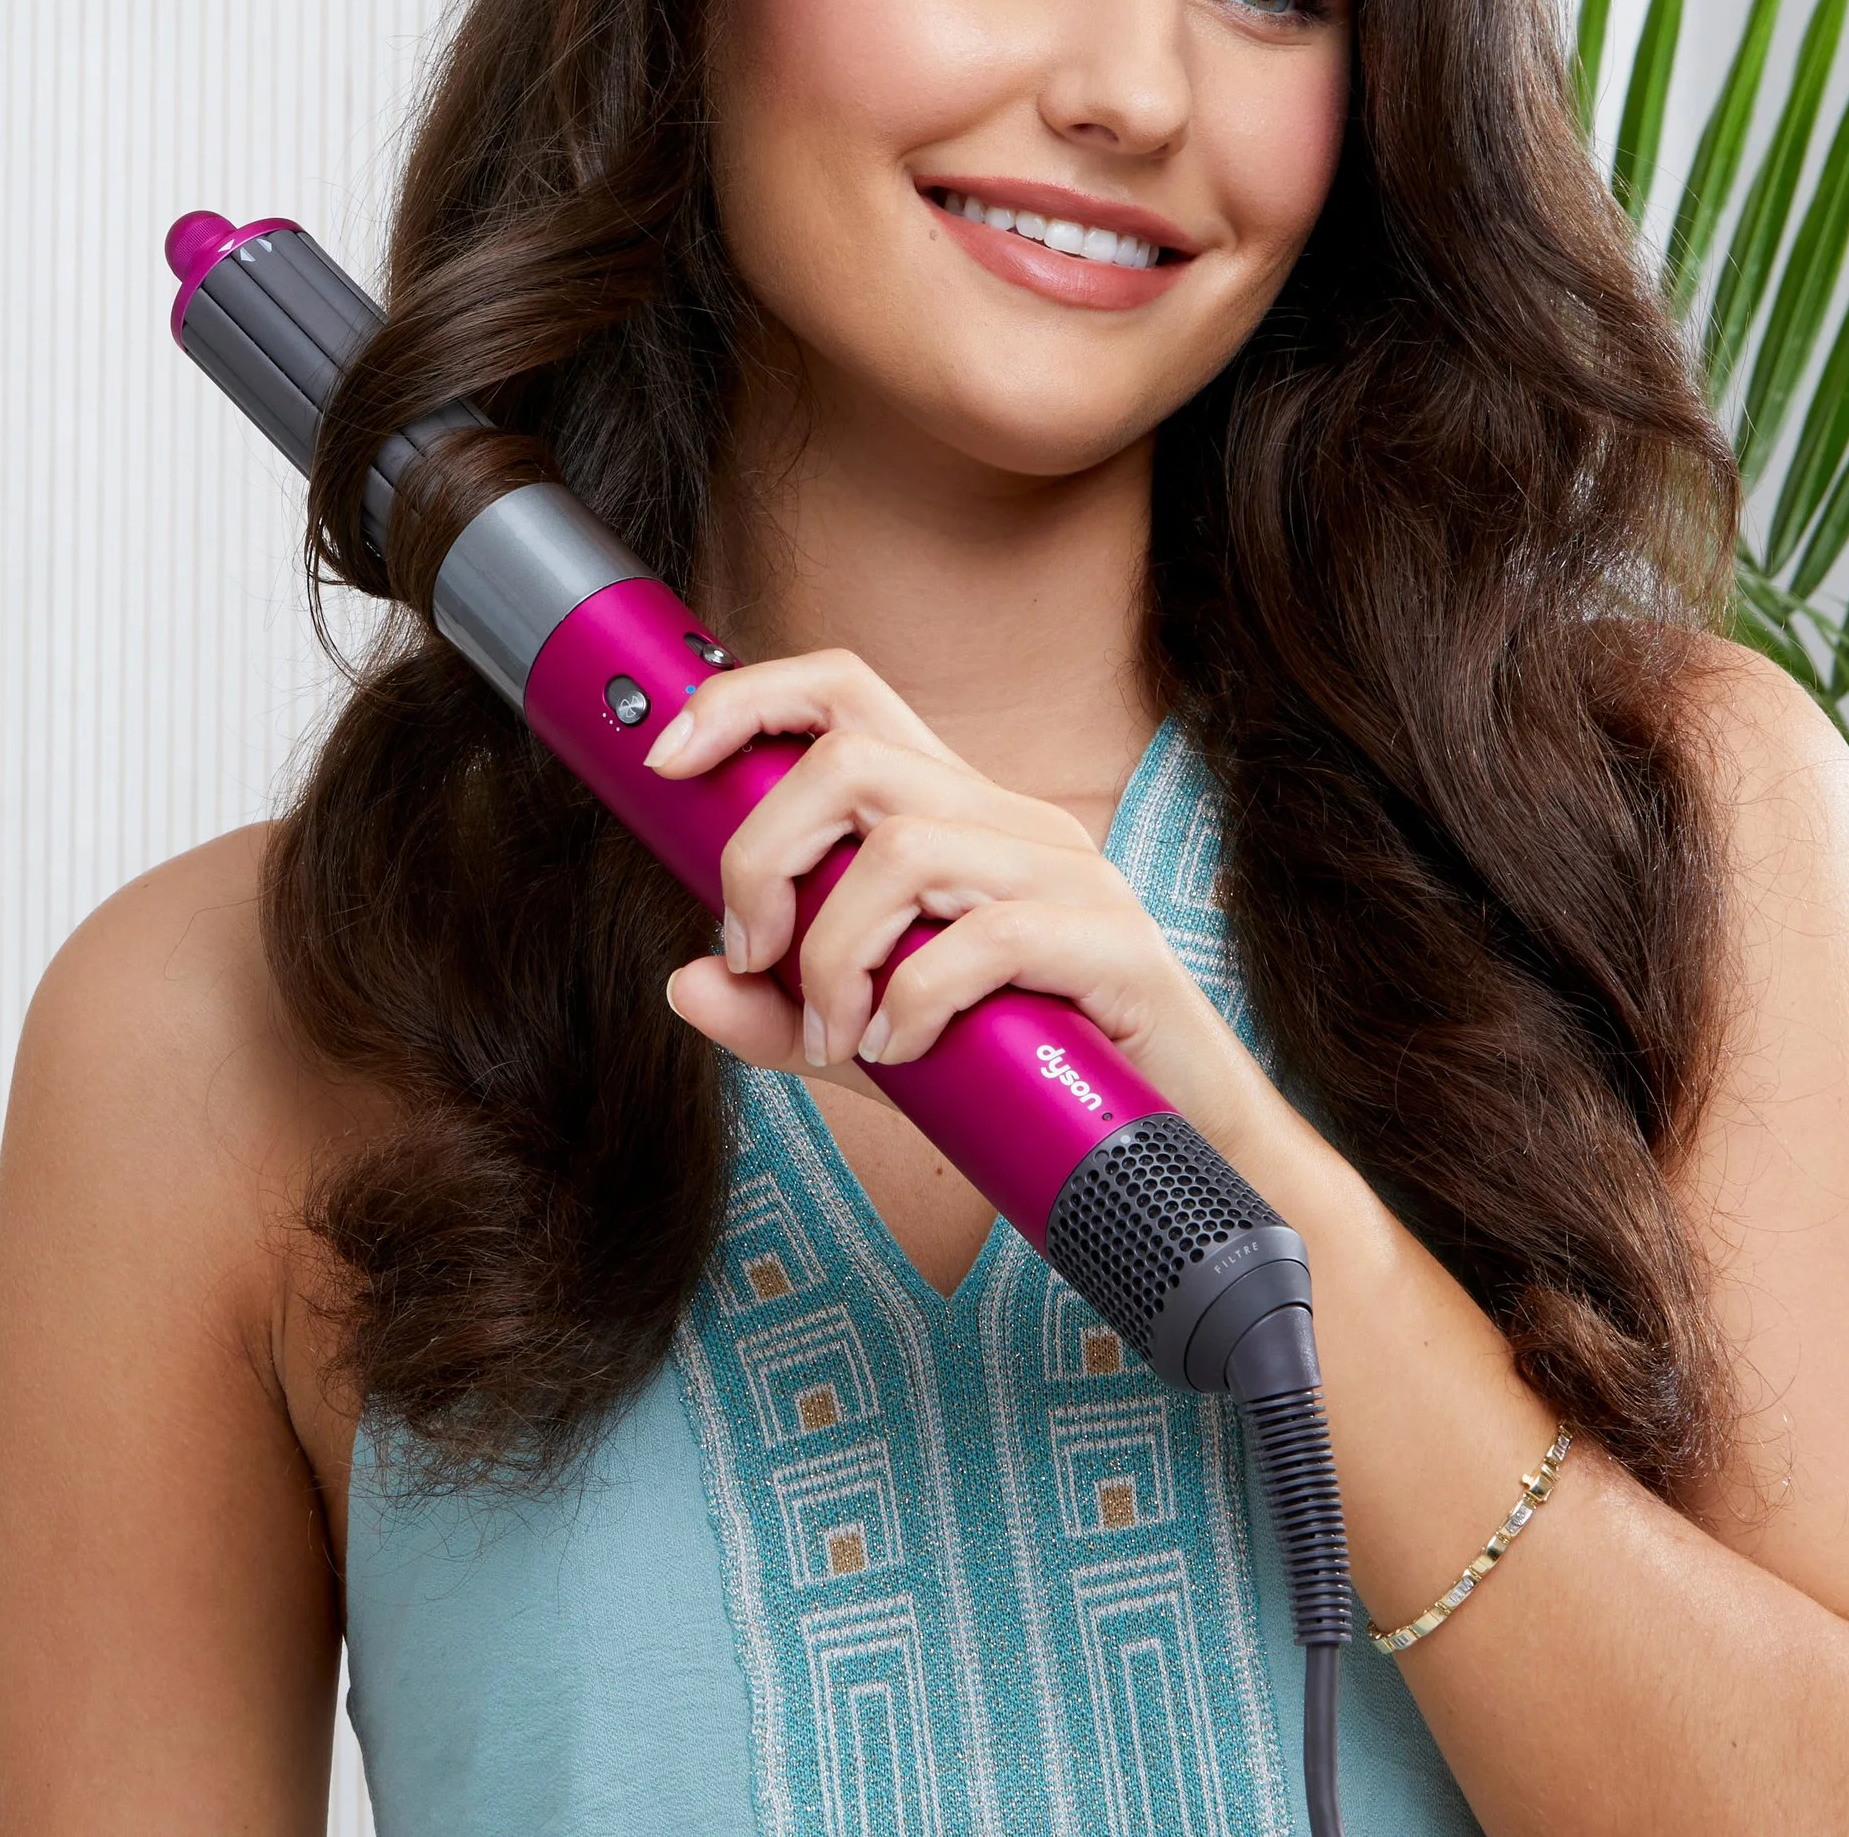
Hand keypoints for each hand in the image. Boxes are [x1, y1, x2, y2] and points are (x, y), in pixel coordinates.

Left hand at [647, 649, 1283, 1161]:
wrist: (1182, 1152)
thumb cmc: (1031, 1079)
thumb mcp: (875, 1045)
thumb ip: (783, 1015)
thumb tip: (684, 979)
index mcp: (955, 815)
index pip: (848, 695)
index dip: (747, 700)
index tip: (666, 763)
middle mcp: (1009, 820)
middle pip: (850, 761)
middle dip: (763, 856)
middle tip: (753, 954)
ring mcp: (1066, 875)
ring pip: (902, 847)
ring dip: (833, 955)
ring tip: (839, 1034)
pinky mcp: (1111, 944)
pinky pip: (983, 939)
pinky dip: (914, 1001)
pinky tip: (905, 1053)